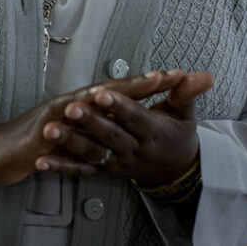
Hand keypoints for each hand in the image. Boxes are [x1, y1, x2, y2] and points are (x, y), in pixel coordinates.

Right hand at [0, 71, 188, 186]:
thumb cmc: (35, 140)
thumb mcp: (72, 129)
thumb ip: (95, 120)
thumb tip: (122, 112)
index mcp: (80, 104)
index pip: (118, 90)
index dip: (144, 83)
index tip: (173, 75)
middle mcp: (69, 105)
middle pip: (107, 92)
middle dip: (135, 85)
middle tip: (162, 77)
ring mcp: (54, 118)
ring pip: (84, 107)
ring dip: (106, 100)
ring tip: (129, 95)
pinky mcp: (39, 136)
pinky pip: (57, 134)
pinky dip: (67, 130)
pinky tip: (79, 123)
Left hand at [38, 70, 212, 185]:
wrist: (176, 172)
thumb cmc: (177, 135)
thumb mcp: (185, 113)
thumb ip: (187, 92)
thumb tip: (204, 75)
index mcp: (152, 132)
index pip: (135, 117)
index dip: (119, 105)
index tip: (102, 93)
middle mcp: (133, 149)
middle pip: (110, 136)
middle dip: (90, 122)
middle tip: (71, 109)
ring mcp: (117, 162)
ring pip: (92, 154)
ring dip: (70, 143)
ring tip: (50, 131)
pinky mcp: (104, 171)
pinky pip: (81, 171)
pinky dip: (61, 168)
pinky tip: (42, 162)